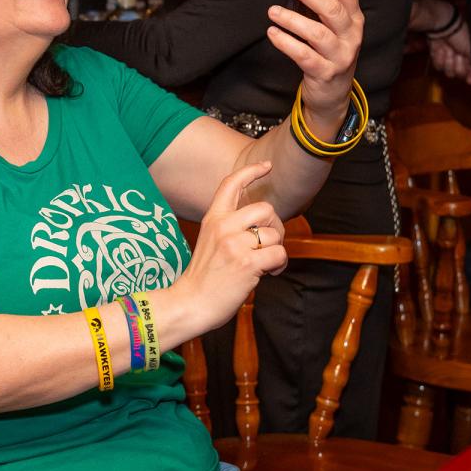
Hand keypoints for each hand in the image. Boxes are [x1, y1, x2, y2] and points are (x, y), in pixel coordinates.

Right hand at [171, 160, 288, 333]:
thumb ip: (229, 227)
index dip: (251, 171)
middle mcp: (223, 227)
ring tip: (266, 264)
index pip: (231, 184)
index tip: (266, 167)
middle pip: (265, 208)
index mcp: (213, 219)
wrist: (191, 303)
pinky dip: (279, 265)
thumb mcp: (210, 242)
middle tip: (268, 243)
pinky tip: (268, 273)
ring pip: (274, 233)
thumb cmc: (203, 277)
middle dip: (275, 226)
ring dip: (277, 249)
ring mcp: (235, 244)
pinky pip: (279, 253)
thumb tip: (259, 223)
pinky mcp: (246, 263)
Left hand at [266, 0, 363, 133]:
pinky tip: (273, 33)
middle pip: (332, 10)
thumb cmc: (328, 54)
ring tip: (273, 11)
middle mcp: (351, 37)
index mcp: (354, 21)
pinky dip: (286, 43)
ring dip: (292, 19)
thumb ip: (321, 10)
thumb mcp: (334, 31)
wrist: (333, 94)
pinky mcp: (325, 73)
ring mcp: (340, 56)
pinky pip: (303, 55)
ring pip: (317, 33)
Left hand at [429, 21, 470, 84]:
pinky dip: (439, 59)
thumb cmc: (461, 36)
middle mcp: (459, 58)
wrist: (444, 27)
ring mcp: (448, 58)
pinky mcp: (437, 56)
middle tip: (458, 57)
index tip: (469, 81)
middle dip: (459, 67)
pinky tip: (441, 50)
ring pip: (449, 72)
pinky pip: (438, 66)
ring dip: (449, 62)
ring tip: (449, 52)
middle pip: (459, 74)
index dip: (470, 76)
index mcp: (470, 56)